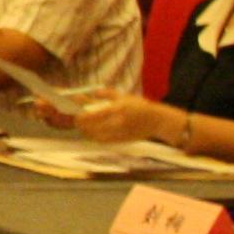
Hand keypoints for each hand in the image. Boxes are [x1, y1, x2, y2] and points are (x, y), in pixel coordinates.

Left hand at [59, 95, 173, 143]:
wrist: (156, 121)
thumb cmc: (139, 106)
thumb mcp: (123, 96)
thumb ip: (106, 93)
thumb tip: (92, 92)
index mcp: (116, 109)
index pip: (92, 116)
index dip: (80, 117)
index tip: (77, 115)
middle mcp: (116, 122)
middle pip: (91, 127)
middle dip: (81, 125)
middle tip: (78, 121)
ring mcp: (119, 132)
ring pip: (95, 136)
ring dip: (86, 132)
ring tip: (84, 127)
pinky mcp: (122, 140)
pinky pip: (103, 141)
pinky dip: (95, 138)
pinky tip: (94, 133)